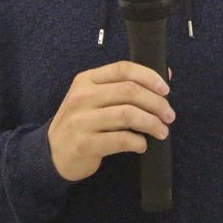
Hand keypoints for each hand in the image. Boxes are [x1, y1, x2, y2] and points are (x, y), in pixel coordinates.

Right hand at [47, 60, 175, 181]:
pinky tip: (142, 144)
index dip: (149, 76)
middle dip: (156, 103)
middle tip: (169, 115)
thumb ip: (123, 87)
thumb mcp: (94, 98)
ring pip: (128, 114)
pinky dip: (138, 142)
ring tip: (162, 131)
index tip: (165, 89)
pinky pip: (120, 139)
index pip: (123, 69)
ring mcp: (81, 120)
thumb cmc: (82, 122)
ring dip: (152, 123)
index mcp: (86, 80)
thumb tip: (165, 75)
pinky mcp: (84, 144)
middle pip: (129, 91)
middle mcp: (82, 97)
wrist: (53, 153)